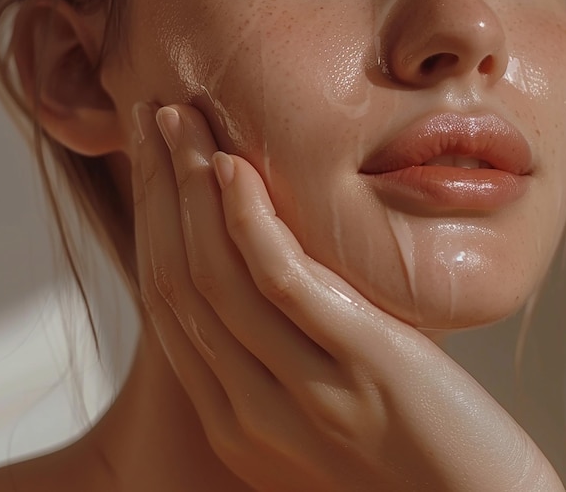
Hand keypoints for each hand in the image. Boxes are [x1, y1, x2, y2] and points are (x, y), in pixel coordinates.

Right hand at [131, 102, 563, 491]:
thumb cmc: (410, 445)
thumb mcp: (321, 395)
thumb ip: (285, 348)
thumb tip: (270, 269)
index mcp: (235, 416)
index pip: (171, 304)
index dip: (155, 221)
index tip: (154, 159)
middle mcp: (250, 408)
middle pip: (180, 280)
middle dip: (160, 190)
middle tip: (154, 120)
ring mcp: (302, 391)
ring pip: (217, 276)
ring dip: (191, 189)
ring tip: (184, 122)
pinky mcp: (362, 366)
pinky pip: (282, 284)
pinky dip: (250, 222)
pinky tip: (234, 169)